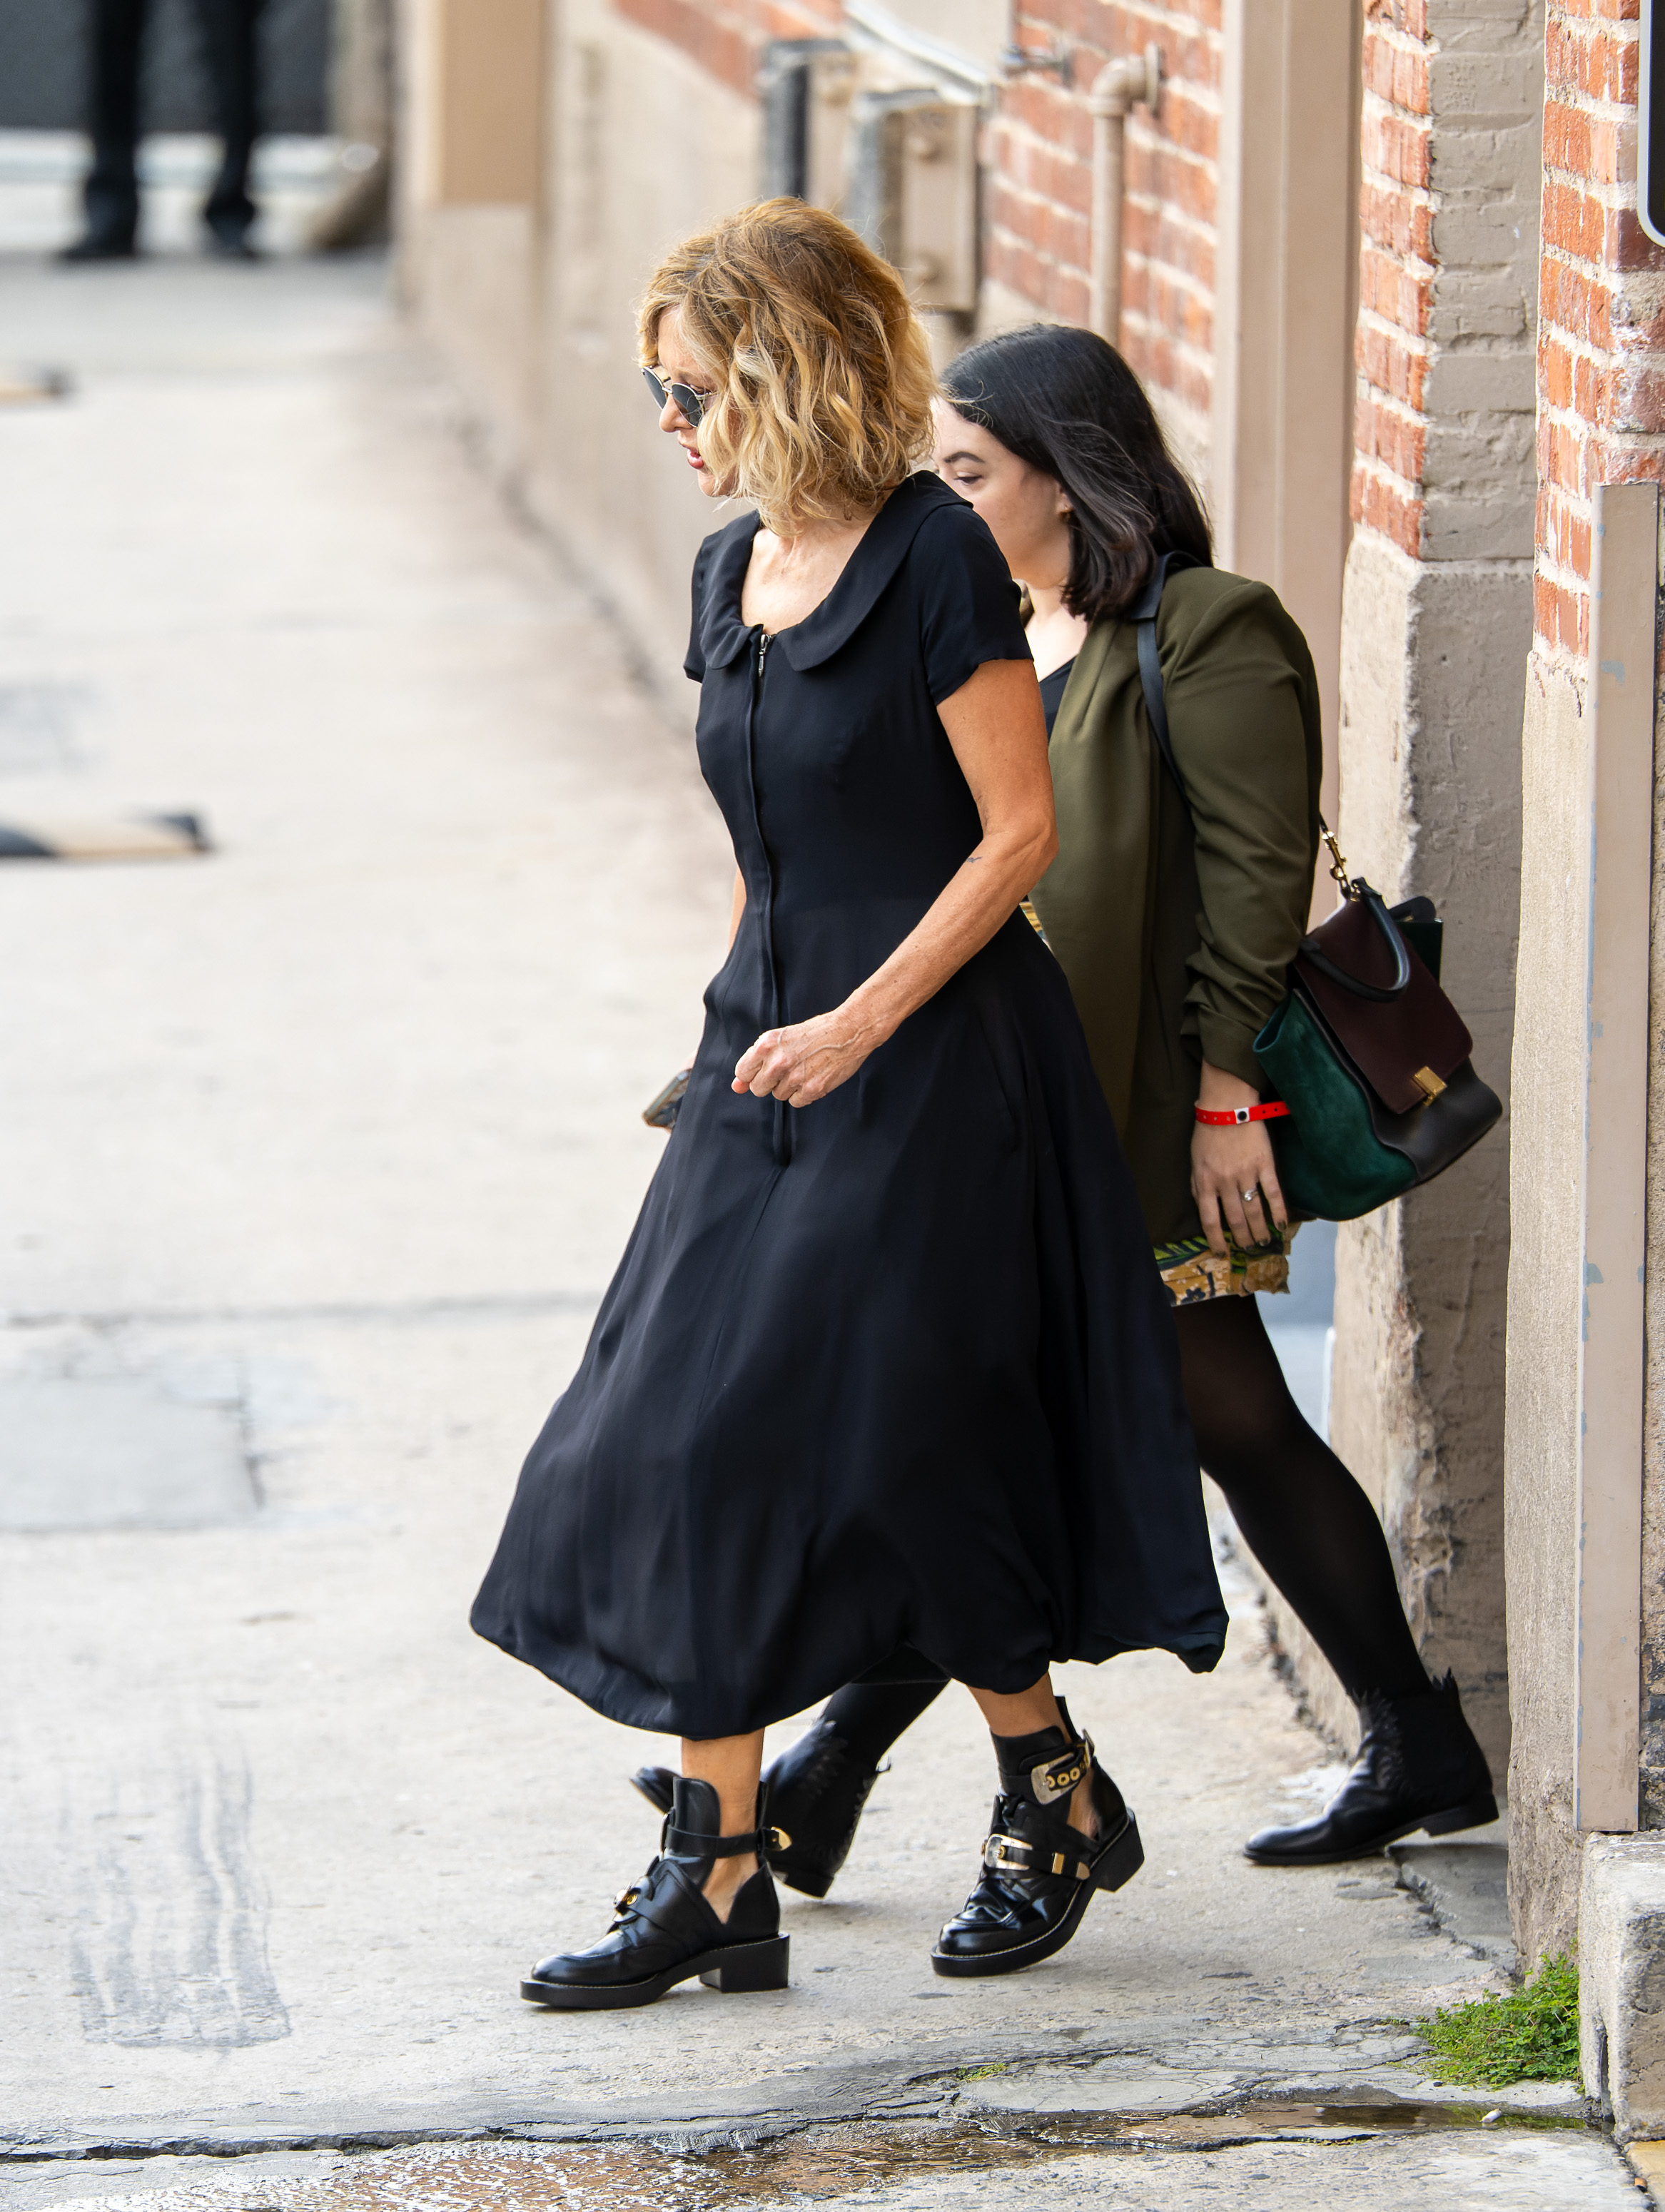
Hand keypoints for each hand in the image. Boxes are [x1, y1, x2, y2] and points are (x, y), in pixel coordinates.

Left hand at [733, 1008, 880, 1107]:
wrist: (849, 1031)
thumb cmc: (815, 1032)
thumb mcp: (781, 1038)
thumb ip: (756, 1061)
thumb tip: (736, 1086)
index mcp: (766, 1044)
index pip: (743, 1072)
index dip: (753, 1073)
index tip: (764, 1069)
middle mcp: (778, 1061)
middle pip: (758, 1088)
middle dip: (769, 1082)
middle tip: (787, 1068)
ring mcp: (795, 1077)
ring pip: (778, 1095)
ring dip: (789, 1087)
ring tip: (805, 1068)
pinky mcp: (812, 1089)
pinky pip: (796, 1102)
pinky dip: (803, 1094)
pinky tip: (813, 1077)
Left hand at [1190, 1060, 1287, 1256]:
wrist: (1227, 1105)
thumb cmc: (1208, 1132)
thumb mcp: (1195, 1161)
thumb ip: (1198, 1185)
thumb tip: (1204, 1207)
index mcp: (1204, 1182)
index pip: (1210, 1220)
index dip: (1216, 1240)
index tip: (1222, 1252)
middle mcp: (1225, 1182)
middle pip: (1234, 1219)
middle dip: (1241, 1238)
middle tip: (1247, 1248)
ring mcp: (1246, 1174)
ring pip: (1254, 1211)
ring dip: (1259, 1230)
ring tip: (1263, 1242)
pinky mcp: (1265, 1164)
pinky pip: (1273, 1193)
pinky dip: (1278, 1211)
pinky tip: (1281, 1225)